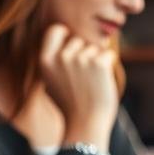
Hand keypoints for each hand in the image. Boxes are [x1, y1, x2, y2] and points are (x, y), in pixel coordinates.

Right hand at [38, 24, 118, 146]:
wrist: (85, 124)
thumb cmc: (69, 105)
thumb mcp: (50, 82)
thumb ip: (53, 61)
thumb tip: (61, 39)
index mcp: (45, 60)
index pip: (56, 30)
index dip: (65, 36)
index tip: (71, 48)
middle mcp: (61, 57)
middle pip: (78, 41)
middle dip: (84, 54)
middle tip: (82, 79)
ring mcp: (80, 59)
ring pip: (94, 48)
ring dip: (97, 62)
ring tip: (91, 84)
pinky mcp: (99, 63)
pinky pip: (109, 55)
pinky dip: (109, 66)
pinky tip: (101, 83)